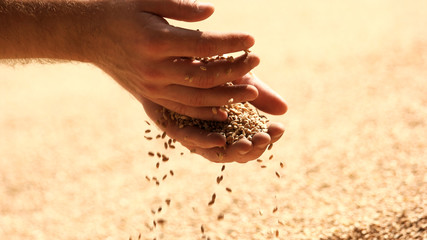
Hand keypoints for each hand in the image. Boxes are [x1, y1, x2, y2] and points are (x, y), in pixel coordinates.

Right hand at [90, 0, 259, 120]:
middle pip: (204, 76)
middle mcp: (154, 69)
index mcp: (155, 41)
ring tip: (252, 91)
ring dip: (227, 97)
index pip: (203, 46)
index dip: (230, 43)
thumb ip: (179, 7)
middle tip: (257, 63)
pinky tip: (225, 112)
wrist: (88, 34)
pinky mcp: (150, 97)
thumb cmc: (119, 10)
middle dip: (234, 71)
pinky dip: (205, 113)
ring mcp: (152, 87)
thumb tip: (211, 13)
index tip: (251, 39)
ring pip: (196, 99)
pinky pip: (182, 110)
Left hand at [141, 73, 286, 162]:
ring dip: (233, 149)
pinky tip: (220, 138)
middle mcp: (211, 130)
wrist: (173, 49)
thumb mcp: (238, 77)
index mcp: (230, 122)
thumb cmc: (209, 64)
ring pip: (214, 151)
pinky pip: (188, 138)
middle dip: (253, 148)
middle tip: (265, 138)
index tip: (280, 128)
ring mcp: (192, 129)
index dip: (267, 138)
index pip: (251, 139)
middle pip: (235, 151)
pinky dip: (205, 141)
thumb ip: (258, 94)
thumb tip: (284, 110)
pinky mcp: (170, 124)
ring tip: (249, 143)